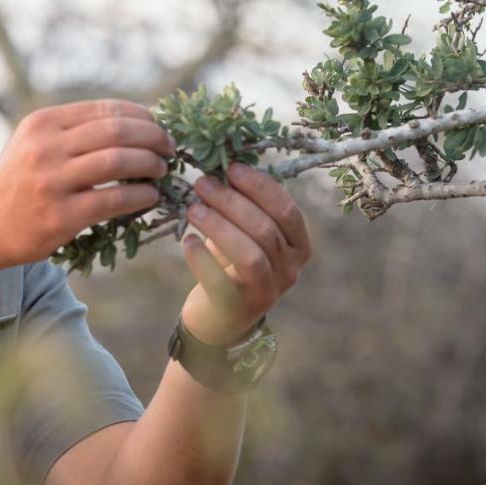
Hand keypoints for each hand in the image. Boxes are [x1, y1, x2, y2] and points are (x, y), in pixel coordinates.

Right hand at [0, 100, 174, 267]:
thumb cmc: (18, 182)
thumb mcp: (35, 143)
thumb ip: (74, 130)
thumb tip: (137, 122)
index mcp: (43, 123)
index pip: (107, 110)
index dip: (142, 117)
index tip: (159, 128)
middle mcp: (46, 147)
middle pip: (118, 131)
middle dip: (153, 138)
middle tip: (169, 149)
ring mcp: (52, 182)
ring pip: (119, 161)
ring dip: (150, 164)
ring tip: (160, 171)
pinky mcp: (60, 216)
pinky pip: (114, 199)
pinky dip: (140, 196)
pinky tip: (149, 197)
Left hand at [180, 163, 310, 344]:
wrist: (221, 317)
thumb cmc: (233, 265)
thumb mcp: (246, 235)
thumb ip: (244, 207)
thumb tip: (220, 167)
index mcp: (298, 246)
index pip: (286, 210)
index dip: (259, 187)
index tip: (231, 169)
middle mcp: (290, 269)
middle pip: (264, 229)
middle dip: (231, 202)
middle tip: (202, 183)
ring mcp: (267, 291)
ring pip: (249, 254)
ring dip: (219, 226)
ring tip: (192, 209)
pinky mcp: (238, 307)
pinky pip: (220, 281)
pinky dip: (202, 259)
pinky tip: (187, 241)